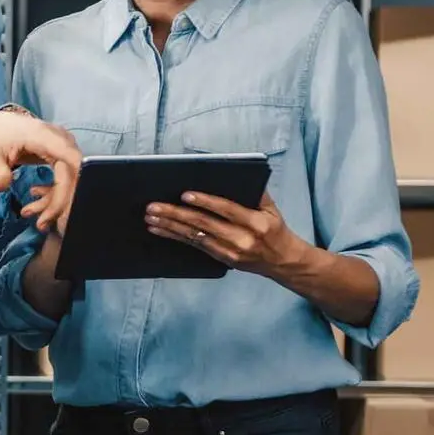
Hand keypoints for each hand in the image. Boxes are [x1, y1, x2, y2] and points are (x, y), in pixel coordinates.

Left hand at [0, 110, 80, 231]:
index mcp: (43, 136)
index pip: (69, 159)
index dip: (73, 183)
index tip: (68, 209)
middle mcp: (60, 140)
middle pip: (72, 175)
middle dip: (59, 203)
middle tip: (41, 224)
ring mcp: (63, 148)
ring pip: (70, 180)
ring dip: (55, 202)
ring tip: (30, 213)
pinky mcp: (61, 157)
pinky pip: (65, 178)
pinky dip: (53, 194)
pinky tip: (35, 199)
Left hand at [144, 191, 311, 276]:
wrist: (282, 261)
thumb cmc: (275, 230)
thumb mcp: (272, 209)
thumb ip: (256, 192)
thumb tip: (235, 173)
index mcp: (256, 223)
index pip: (226, 210)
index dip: (205, 202)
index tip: (185, 195)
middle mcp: (242, 239)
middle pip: (203, 224)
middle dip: (176, 214)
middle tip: (154, 206)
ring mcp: (230, 252)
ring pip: (194, 236)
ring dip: (169, 226)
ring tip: (151, 217)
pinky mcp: (221, 259)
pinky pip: (194, 246)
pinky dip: (174, 236)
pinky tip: (159, 229)